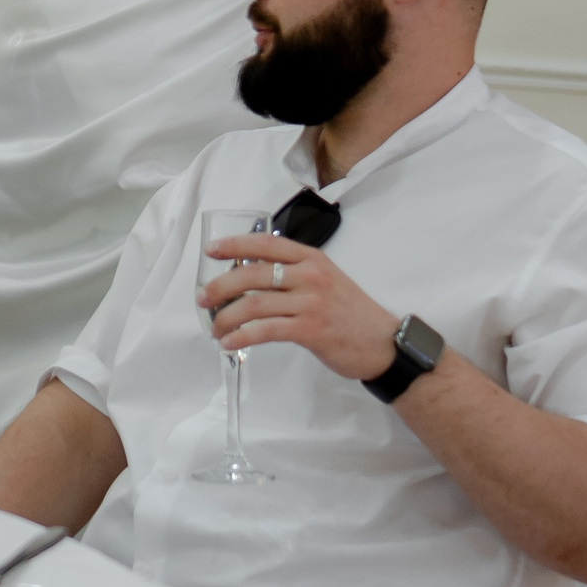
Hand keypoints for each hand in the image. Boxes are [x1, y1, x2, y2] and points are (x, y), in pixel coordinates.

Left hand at [201, 234, 399, 381]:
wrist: (383, 343)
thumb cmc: (350, 312)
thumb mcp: (326, 280)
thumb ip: (295, 274)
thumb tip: (251, 276)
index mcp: (312, 258)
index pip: (266, 244)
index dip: (235, 245)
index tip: (211, 250)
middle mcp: (310, 275)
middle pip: (253, 274)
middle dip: (221, 286)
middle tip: (204, 298)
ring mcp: (311, 302)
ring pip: (254, 303)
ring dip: (227, 317)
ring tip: (215, 327)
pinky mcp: (311, 330)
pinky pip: (265, 330)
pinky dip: (242, 336)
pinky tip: (229, 343)